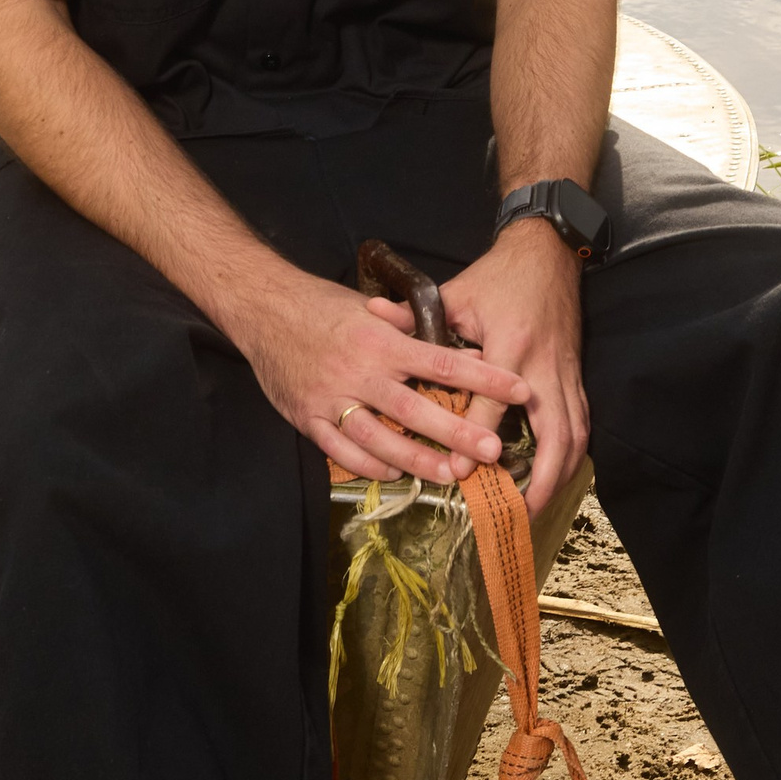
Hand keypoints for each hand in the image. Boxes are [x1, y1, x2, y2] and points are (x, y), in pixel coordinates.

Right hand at [229, 268, 530, 486]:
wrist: (261, 307)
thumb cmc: (319, 304)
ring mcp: (332, 399)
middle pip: (416, 410)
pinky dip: (370, 465)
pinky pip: (343, 451)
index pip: (443, 363)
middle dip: (457, 433)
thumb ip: (407, 328)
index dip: (484, 378)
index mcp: (381, 341)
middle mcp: (360, 373)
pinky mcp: (308, 418)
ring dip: (418, 460)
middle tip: (492, 451)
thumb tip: (454, 341)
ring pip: (380, 440)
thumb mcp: (368, 308)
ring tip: (450, 475)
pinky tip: (395, 473)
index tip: (519, 389)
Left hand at [440, 219, 588, 518]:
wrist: (548, 252)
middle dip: (540, 479)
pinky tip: (555, 478)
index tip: (459, 473)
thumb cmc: (498, 276)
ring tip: (537, 507)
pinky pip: (581, 425)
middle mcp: (544, 367)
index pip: (494, 404)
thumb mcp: (456, 292)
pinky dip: (570, 456)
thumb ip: (417, 313)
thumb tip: (371, 316)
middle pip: (556, 435)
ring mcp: (566, 375)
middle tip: (519, 513)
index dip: (476, 439)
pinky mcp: (576, 377)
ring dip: (560, 475)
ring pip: (576, 436)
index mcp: (512, 346)